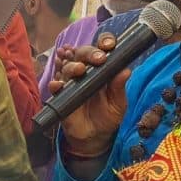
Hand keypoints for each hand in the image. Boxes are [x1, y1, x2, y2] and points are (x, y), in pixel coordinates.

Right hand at [47, 35, 127, 155]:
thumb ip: (119, 87)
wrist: (94, 137)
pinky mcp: (60, 95)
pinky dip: (55, 83)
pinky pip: (55, 85)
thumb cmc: (108, 116)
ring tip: (78, 70)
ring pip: (67, 65)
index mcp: (102, 69)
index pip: (101, 49)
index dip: (103, 42)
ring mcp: (71, 81)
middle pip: (82, 53)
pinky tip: (58, 84)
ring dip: (71, 65)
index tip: (108, 45)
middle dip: (89, 52)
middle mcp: (85, 71)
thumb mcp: (118, 103)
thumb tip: (125, 70)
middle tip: (97, 59)